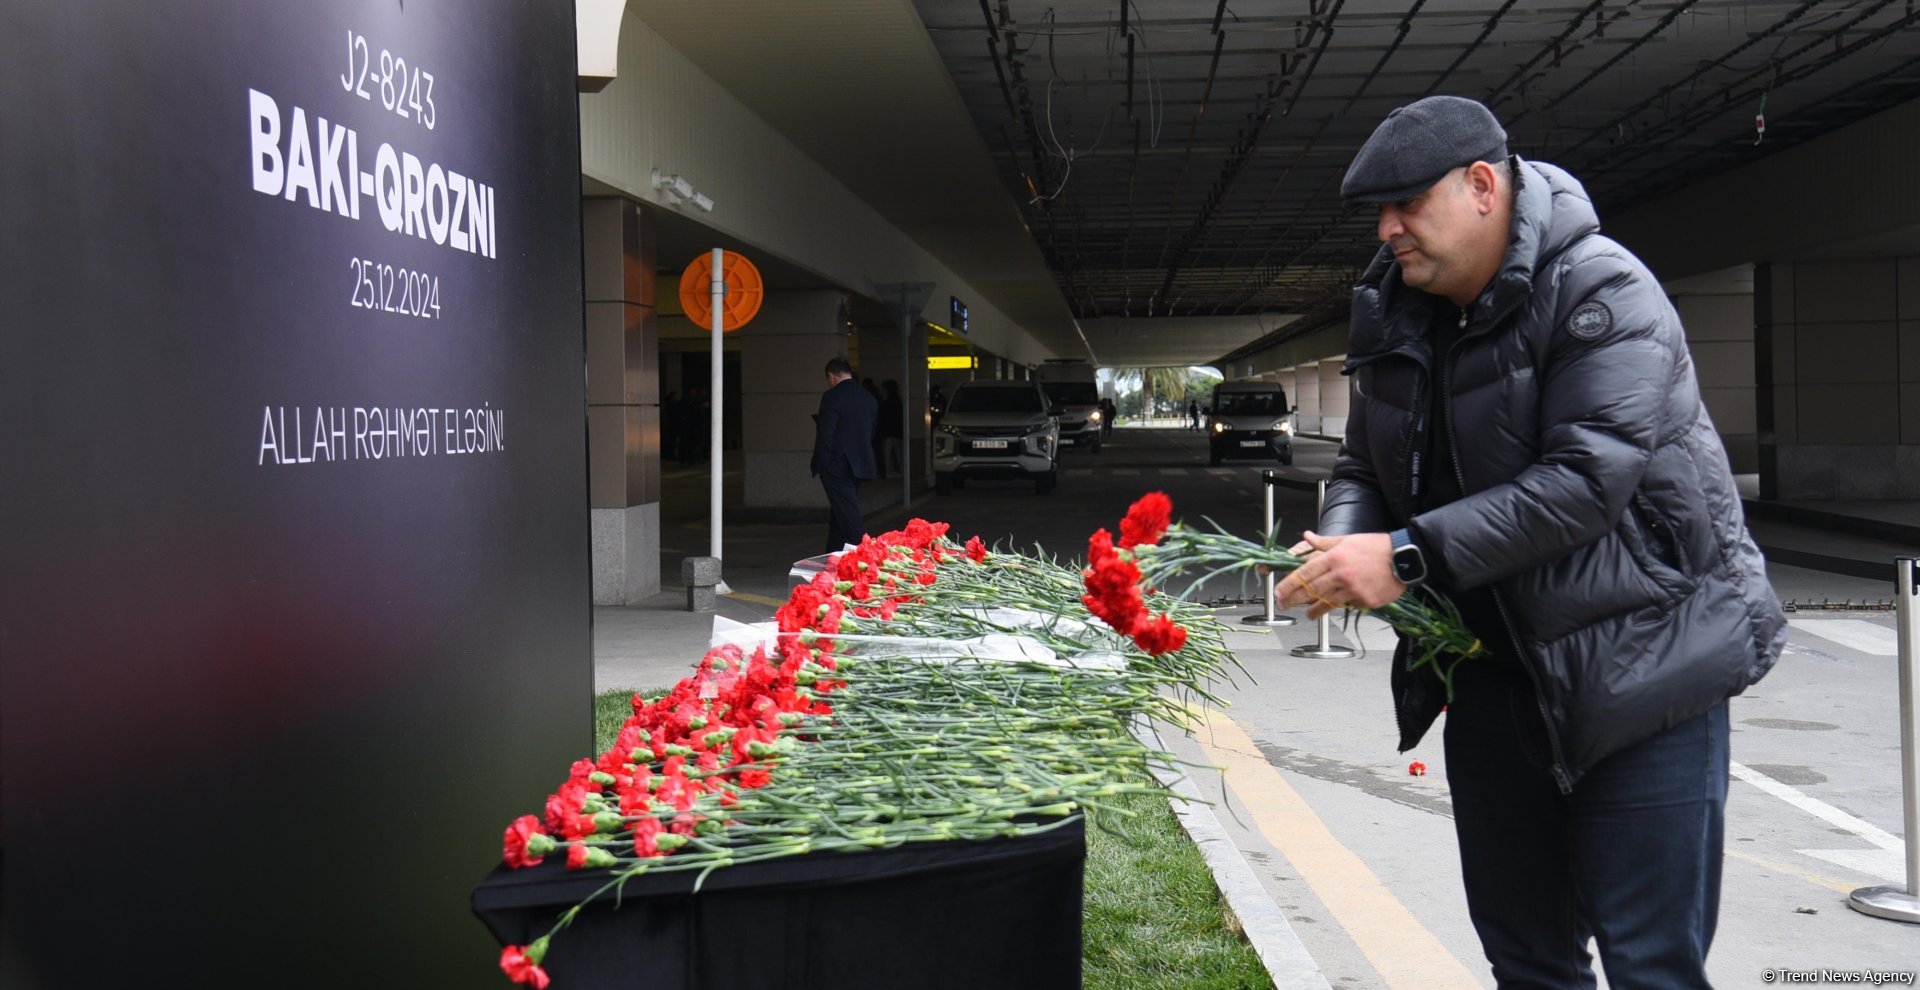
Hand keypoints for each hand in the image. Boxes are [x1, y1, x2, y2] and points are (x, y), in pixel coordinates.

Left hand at [1274, 531, 1405, 619]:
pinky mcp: (1364, 600)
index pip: (1304, 573)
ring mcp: (1353, 589)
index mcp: (1334, 557)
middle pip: (1311, 590)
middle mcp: (1341, 574)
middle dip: (1294, 599)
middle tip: (1283, 605)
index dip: (1289, 584)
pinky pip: (1347, 606)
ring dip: (1313, 610)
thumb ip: (1324, 542)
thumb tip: (1307, 536)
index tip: (1279, 591)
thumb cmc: (1376, 546)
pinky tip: (1331, 610)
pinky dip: (1338, 608)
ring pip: (1326, 602)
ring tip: (1307, 614)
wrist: (1404, 557)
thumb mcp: (1347, 539)